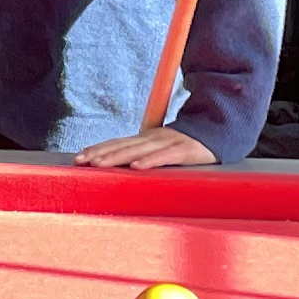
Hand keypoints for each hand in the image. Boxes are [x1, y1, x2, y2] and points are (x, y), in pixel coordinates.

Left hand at [74, 124, 213, 170]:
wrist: (220, 131)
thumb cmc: (188, 144)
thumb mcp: (163, 148)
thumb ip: (145, 155)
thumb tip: (125, 167)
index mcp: (147, 138)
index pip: (118, 142)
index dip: (98, 149)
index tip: (78, 157)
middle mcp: (153, 138)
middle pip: (123, 145)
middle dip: (100, 153)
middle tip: (80, 161)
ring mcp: (168, 143)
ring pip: (138, 150)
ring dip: (117, 157)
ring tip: (99, 164)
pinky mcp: (184, 151)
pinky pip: (165, 157)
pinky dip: (150, 161)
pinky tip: (137, 167)